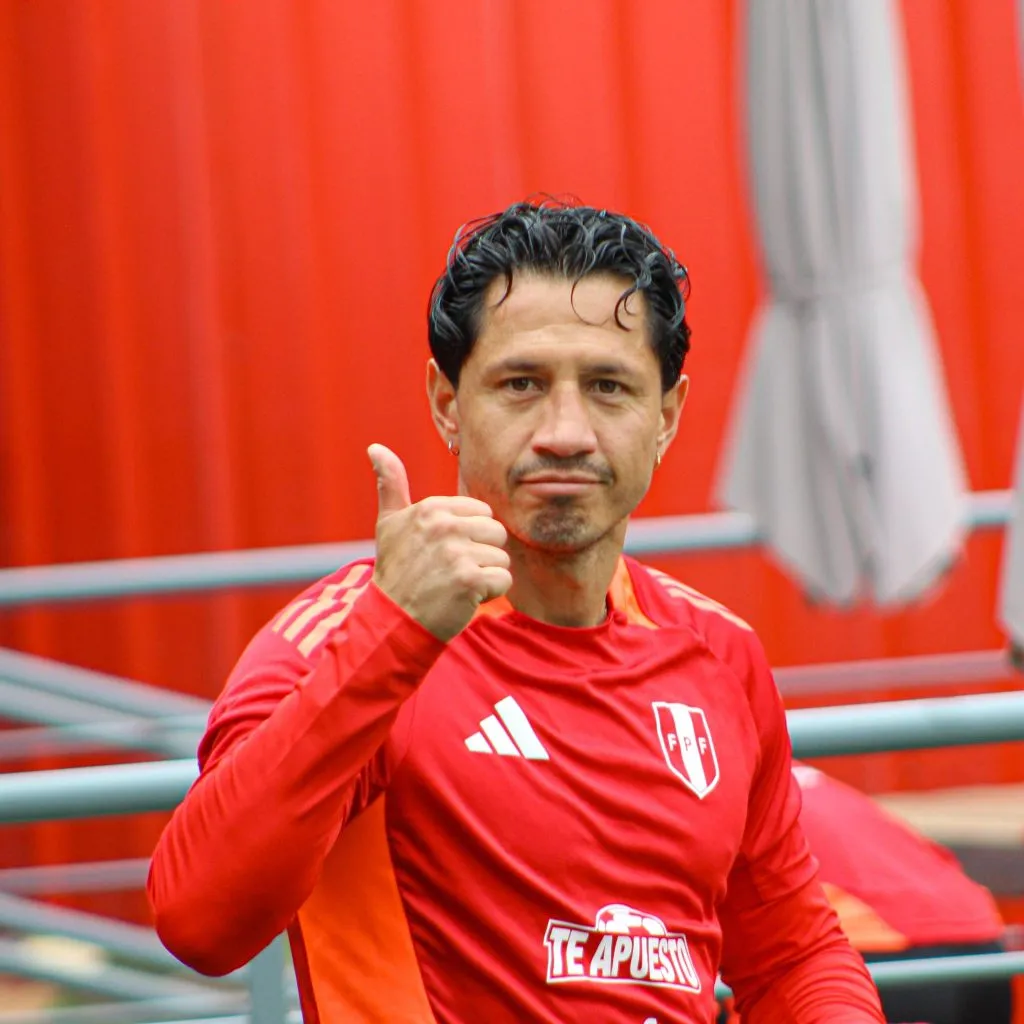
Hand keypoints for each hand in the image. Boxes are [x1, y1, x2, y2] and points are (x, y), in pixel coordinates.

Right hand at [368, 444, 512, 641]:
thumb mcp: (389, 524)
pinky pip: (503, 580)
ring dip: (485, 576)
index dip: (469, 536)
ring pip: (501, 557)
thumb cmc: (395, 571)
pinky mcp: (470, 579)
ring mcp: (457, 552)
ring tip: (455, 584)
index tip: (442, 552)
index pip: (481, 512)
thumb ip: (390, 484)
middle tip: (451, 571)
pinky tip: (463, 598)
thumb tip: (375, 447)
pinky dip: (489, 594)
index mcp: (430, 508)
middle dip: (481, 555)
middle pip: (496, 532)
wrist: (393, 620)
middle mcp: (444, 525)